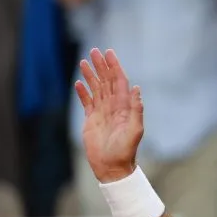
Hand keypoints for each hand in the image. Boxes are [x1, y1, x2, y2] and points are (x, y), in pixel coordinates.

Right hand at [75, 48, 143, 182]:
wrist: (112, 166)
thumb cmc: (125, 150)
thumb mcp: (135, 130)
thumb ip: (136, 109)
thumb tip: (137, 88)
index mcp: (125, 106)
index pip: (119, 82)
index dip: (114, 67)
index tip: (109, 53)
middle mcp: (114, 106)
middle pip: (106, 81)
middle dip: (101, 66)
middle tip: (94, 51)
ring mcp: (102, 112)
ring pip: (96, 89)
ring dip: (91, 75)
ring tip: (84, 61)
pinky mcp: (91, 120)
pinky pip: (87, 102)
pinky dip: (83, 92)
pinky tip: (79, 82)